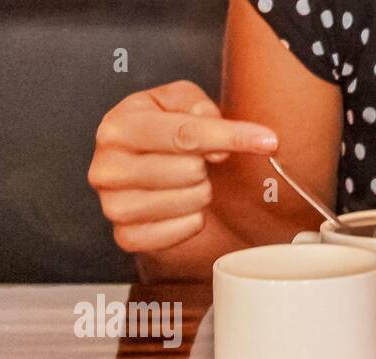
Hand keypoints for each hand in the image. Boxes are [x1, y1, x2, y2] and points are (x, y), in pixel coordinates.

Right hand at [88, 80, 277, 253]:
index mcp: (118, 126)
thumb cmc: (166, 140)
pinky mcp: (127, 237)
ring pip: (191, 201)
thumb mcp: (180, 105)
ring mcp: (114, 206)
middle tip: (196, 164)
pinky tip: (182, 208)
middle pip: (191, 170)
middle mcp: (107, 167)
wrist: (148, 182)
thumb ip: (199, 106)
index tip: (267, 140)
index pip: (184, 133)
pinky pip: (184, 230)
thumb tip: (218, 144)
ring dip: (200, 194)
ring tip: (185, 184)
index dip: (231, 136)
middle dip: (205, 167)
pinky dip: (194, 221)